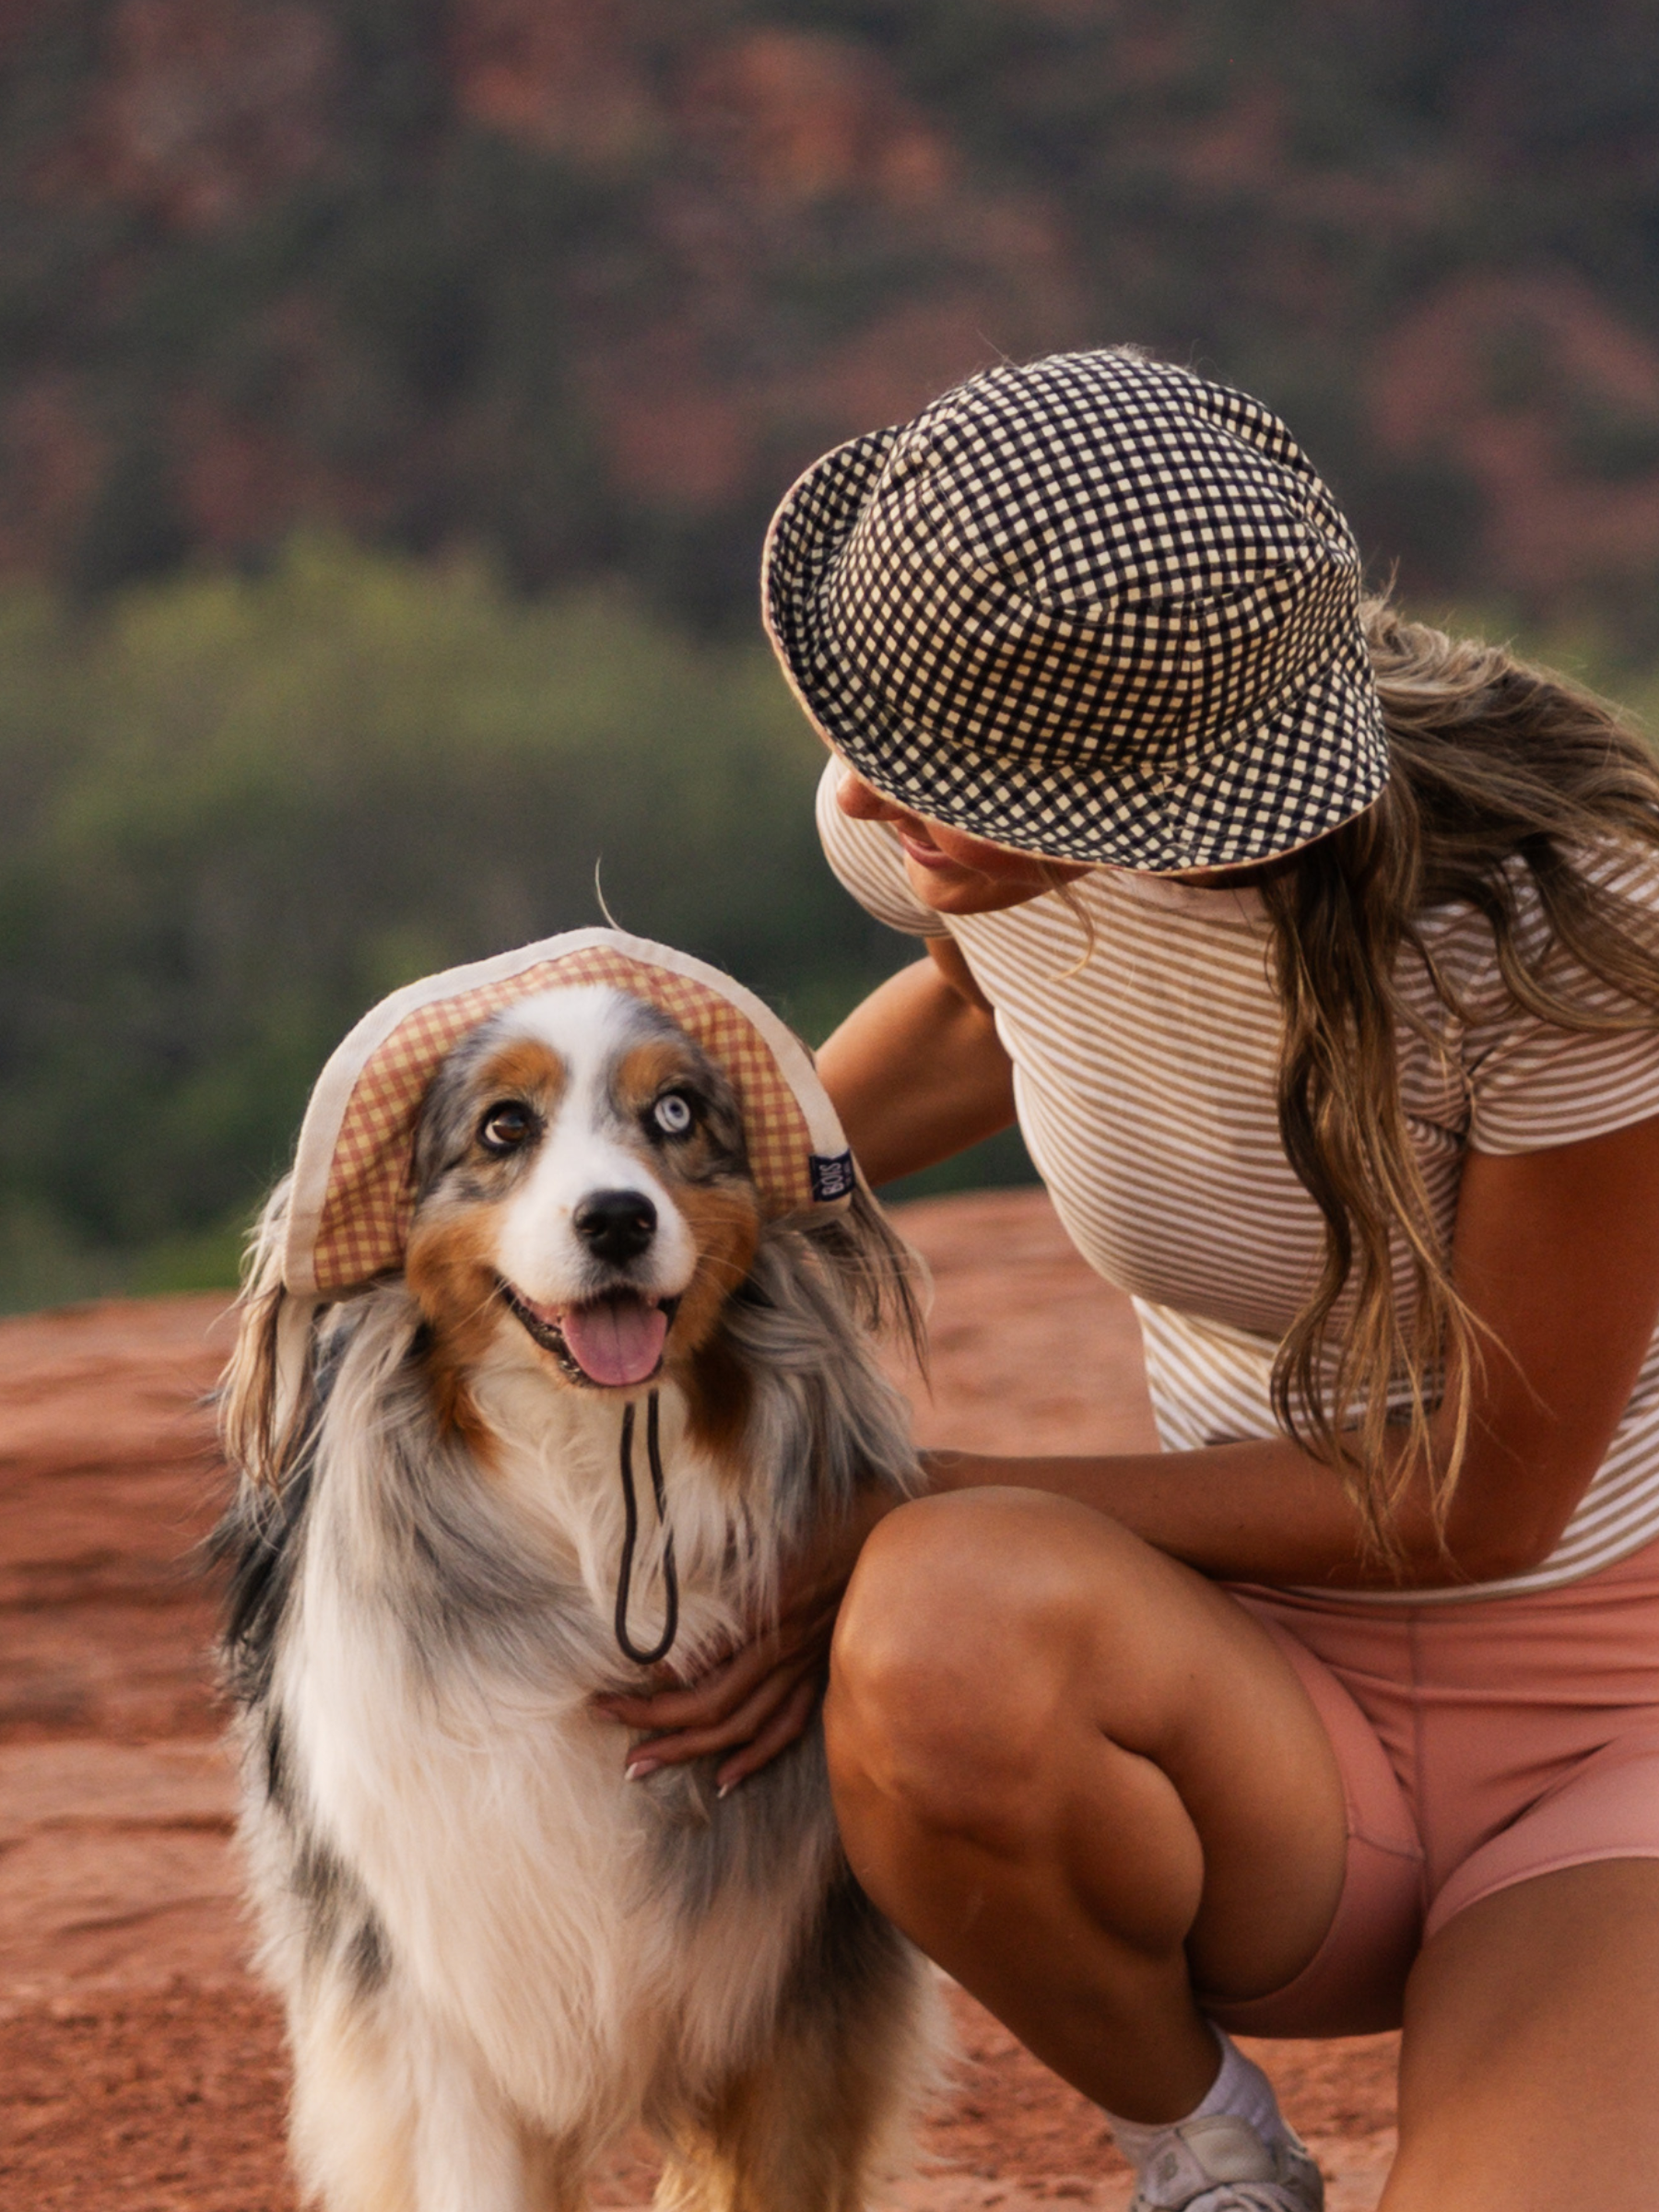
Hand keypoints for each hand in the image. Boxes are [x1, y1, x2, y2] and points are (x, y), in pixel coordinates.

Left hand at [591, 1485, 899, 1794]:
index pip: (697, 1675)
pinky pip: (789, 1726)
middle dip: (653, 1725)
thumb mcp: (772, 1524)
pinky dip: (755, 1757)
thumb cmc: (832, 1508)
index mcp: (765, 1612)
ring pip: (744, 1727)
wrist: (900, 1521)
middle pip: (712, 1708)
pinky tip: (725, 1780)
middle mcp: (783, 1648)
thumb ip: (725, 1555)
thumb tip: (671, 1587)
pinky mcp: (821, 1668)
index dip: (647, 1694)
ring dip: (690, 1752)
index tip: (602, 1693)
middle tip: (604, 1725)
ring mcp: (806, 1663)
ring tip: (642, 1766)